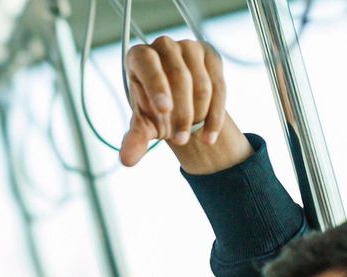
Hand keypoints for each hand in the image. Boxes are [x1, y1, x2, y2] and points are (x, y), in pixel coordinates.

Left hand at [120, 37, 247, 172]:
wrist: (179, 103)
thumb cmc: (155, 110)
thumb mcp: (144, 124)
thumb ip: (135, 139)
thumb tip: (127, 160)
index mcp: (139, 56)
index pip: (148, 63)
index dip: (157, 85)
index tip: (164, 110)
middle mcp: (164, 46)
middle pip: (179, 77)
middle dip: (181, 113)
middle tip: (179, 140)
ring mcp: (190, 47)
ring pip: (201, 83)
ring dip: (199, 115)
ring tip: (189, 136)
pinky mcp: (211, 56)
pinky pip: (219, 86)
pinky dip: (215, 115)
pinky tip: (209, 136)